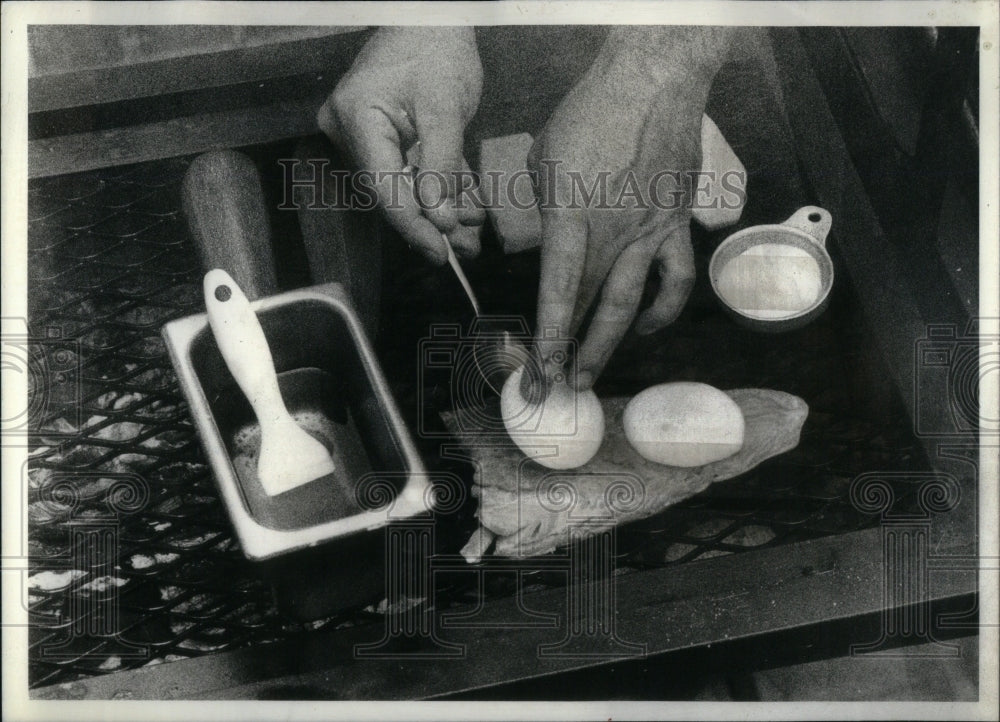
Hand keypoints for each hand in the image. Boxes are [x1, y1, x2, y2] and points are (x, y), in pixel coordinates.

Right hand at [318, 27, 484, 263]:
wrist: (430, 17)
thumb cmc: (436, 48)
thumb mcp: (446, 105)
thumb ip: (442, 163)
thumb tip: (440, 217)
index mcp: (357, 118)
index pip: (383, 187)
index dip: (413, 225)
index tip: (439, 252)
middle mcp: (350, 132)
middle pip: (391, 192)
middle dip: (432, 222)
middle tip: (466, 249)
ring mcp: (363, 136)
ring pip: (403, 188)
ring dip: (439, 210)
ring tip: (473, 233)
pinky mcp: (381, 139)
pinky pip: (408, 173)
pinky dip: (436, 190)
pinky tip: (464, 210)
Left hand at [526, 28, 731, 393]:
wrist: (654, 82)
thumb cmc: (590, 114)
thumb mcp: (543, 161)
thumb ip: (543, 209)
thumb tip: (545, 238)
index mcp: (572, 218)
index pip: (559, 292)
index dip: (549, 338)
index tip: (538, 373)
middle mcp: (613, 235)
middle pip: (591, 308)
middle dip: (569, 354)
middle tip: (554, 388)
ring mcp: (649, 233)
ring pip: (632, 305)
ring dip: (609, 345)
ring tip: (590, 375)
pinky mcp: (675, 225)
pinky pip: (676, 279)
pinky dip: (663, 308)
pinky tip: (648, 327)